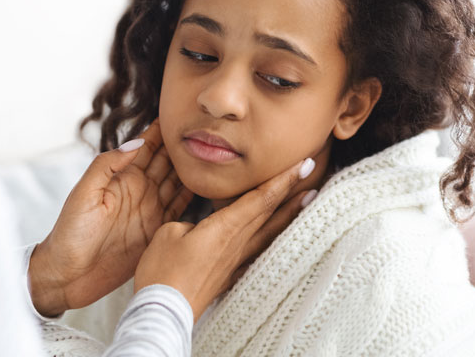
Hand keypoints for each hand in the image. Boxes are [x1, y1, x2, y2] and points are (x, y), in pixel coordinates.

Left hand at [29, 121, 193, 316]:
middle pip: (168, 162)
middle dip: (186, 145)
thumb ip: (107, 165)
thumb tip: (138, 142)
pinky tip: (211, 186)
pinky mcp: (157, 232)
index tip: (182, 112)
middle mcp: (140, 191)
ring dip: (195, 169)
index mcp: (122, 178)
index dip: (162, 130)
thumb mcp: (84, 193)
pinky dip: (196, 198)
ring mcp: (150, 211)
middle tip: (208, 128)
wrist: (68, 274)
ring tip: (215, 152)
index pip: (147, 147)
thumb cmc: (70, 232)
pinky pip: (180, 210)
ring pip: (179, 183)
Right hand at [134, 158, 316, 320]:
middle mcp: (236, 243)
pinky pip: (256, 252)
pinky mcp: (227, 276)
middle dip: (290, 189)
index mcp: (224, 227)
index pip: (260, 198)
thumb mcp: (169, 233)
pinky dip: (271, 240)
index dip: (282, 180)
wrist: (164, 310)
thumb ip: (188, 222)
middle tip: (311, 170)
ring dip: (288, 213)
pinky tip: (277, 239)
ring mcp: (234, 261)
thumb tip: (197, 225)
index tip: (302, 164)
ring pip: (268, 231)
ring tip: (308, 199)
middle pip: (269, 211)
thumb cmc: (163, 270)